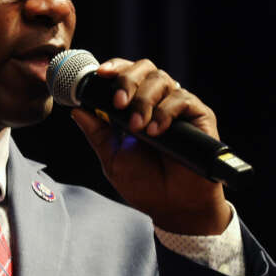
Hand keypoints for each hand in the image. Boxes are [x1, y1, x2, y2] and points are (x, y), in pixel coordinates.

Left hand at [70, 58, 230, 234]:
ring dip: (144, 100)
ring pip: (162, 80)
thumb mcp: (112, 157)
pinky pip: (182, 99)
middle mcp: (157, 101)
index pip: (126, 74)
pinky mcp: (199, 116)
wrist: (173, 207)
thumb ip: (97, 133)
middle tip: (118, 103)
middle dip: (127, 80)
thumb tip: (77, 110)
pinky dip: (165, 111)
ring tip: (137, 127)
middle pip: (144, 68)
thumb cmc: (145, 184)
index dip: (114, 68)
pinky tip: (156, 131)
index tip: (100, 74)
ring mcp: (178, 107)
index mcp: (134, 107)